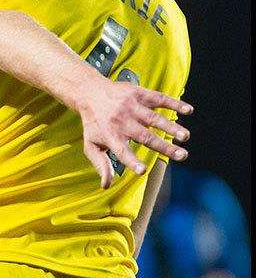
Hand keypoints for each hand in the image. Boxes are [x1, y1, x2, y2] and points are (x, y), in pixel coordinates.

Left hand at [77, 79, 191, 188]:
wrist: (89, 93)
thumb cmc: (94, 123)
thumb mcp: (92, 144)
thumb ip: (101, 164)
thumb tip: (106, 185)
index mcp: (110, 135)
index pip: (121, 151)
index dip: (131, 161)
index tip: (142, 171)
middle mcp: (121, 121)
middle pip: (145, 136)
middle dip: (164, 146)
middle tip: (182, 155)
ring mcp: (131, 106)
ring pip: (154, 118)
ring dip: (171, 127)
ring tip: (185, 136)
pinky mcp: (138, 94)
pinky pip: (158, 99)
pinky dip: (174, 103)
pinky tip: (188, 110)